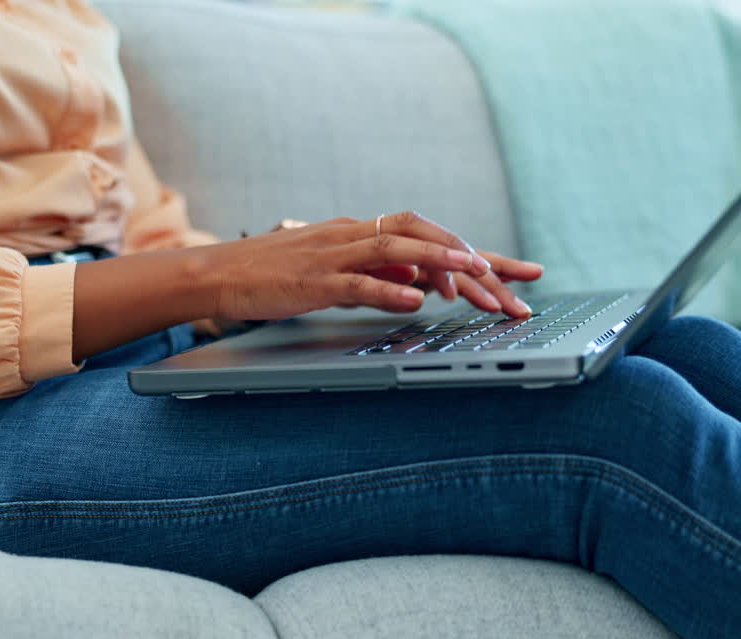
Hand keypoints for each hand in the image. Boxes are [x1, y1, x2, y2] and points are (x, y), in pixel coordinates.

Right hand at [199, 211, 542, 320]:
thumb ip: (377, 278)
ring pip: (396, 248)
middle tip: (519, 285)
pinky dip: (388, 289)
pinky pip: (356, 281)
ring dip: (440, 260)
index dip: (479, 254)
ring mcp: (333, 255)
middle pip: (426, 236)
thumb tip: (418, 287)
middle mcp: (355, 236)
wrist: (219, 273)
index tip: (521, 274)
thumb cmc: (275, 276)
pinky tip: (415, 301)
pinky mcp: (311, 280)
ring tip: (476, 276)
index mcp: (363, 235)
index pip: (431, 236)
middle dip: (476, 260)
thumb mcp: (336, 276)